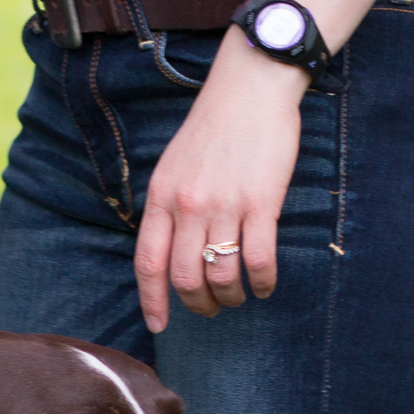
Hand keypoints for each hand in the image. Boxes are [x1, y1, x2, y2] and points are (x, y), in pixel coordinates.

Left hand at [132, 40, 308, 331]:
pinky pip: (259, 260)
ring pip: (222, 274)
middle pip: (185, 277)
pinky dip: (262, 282)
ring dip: (231, 296)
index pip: (148, 263)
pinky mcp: (261, 203)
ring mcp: (224, 205)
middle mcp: (187, 206)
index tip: (159, 325)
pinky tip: (264, 285)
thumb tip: (170, 251)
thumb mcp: (174, 166)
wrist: (251, 88)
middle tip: (210, 310)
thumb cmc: (214, 127)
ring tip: (239, 297)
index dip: (153, 300)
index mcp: (161, 197)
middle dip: (197, 305)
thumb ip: (168, 207)